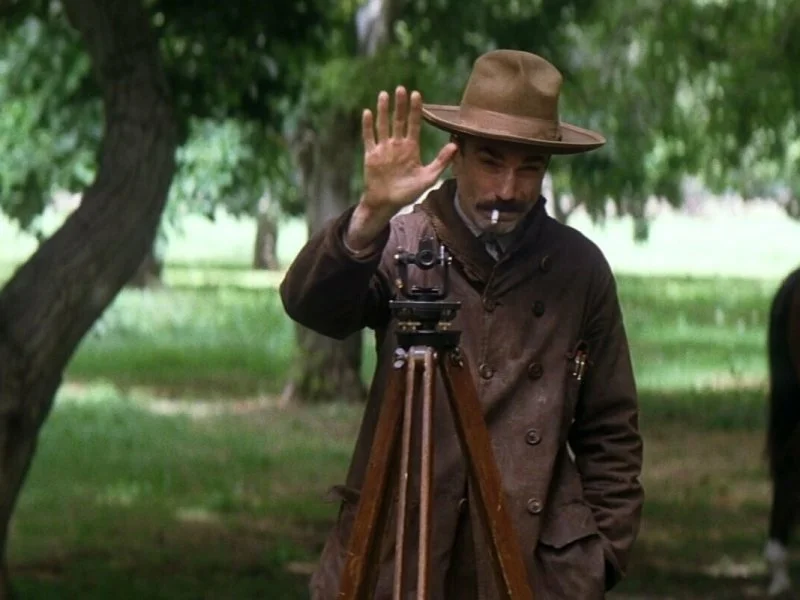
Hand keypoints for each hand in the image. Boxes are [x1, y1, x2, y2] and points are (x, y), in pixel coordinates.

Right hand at [362, 86, 456, 210]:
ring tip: (384, 94)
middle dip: (400, 105)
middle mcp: (397, 145)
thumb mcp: (428, 178)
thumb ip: (441, 161)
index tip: (416, 94)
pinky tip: (368, 112)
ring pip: (383, 125)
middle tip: (401, 88)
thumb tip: (456, 145)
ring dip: (383, 110)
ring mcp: (383, 149)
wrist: (387, 204)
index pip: (414, 124)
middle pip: (398, 120)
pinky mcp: (371, 155)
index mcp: (411, 148)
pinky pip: (369, 138)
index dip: (415, 110)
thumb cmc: (408, 193)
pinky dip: (368, 126)